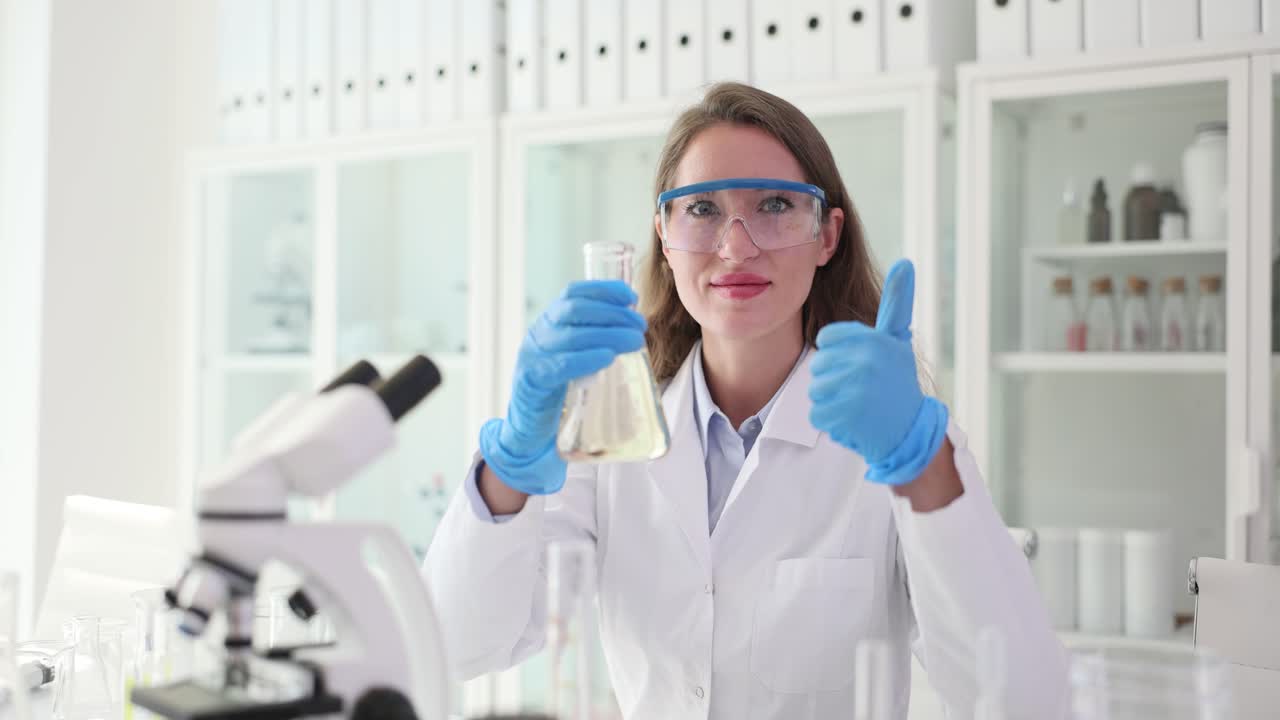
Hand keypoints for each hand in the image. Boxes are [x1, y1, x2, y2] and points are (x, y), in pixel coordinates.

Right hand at [479, 281, 645, 494]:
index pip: (573, 293)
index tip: (631, 297)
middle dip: (612, 313)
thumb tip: (635, 329)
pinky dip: (585, 359)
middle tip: (640, 325)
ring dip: (608, 334)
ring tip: (635, 341)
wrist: (529, 432)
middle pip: (574, 310)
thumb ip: (595, 343)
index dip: (603, 290)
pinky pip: (560, 366)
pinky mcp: (532, 382)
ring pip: (571, 336)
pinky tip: (607, 358)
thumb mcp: (576, 360)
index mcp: (550, 323)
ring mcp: (532, 356)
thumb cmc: (560, 393)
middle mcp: (539, 334)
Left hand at [808, 259, 948, 485]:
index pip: (827, 339)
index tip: (859, 365)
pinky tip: (854, 421)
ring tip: (858, 405)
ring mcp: (855, 389)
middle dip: (834, 379)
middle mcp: (865, 361)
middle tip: (862, 389)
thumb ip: (898, 302)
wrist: (912, 431)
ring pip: (816, 390)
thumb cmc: (900, 382)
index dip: (838, 354)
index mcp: (873, 339)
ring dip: (832, 401)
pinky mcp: (846, 417)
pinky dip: (832, 423)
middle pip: (819, 365)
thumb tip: (906, 263)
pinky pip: (818, 415)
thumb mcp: (899, 339)